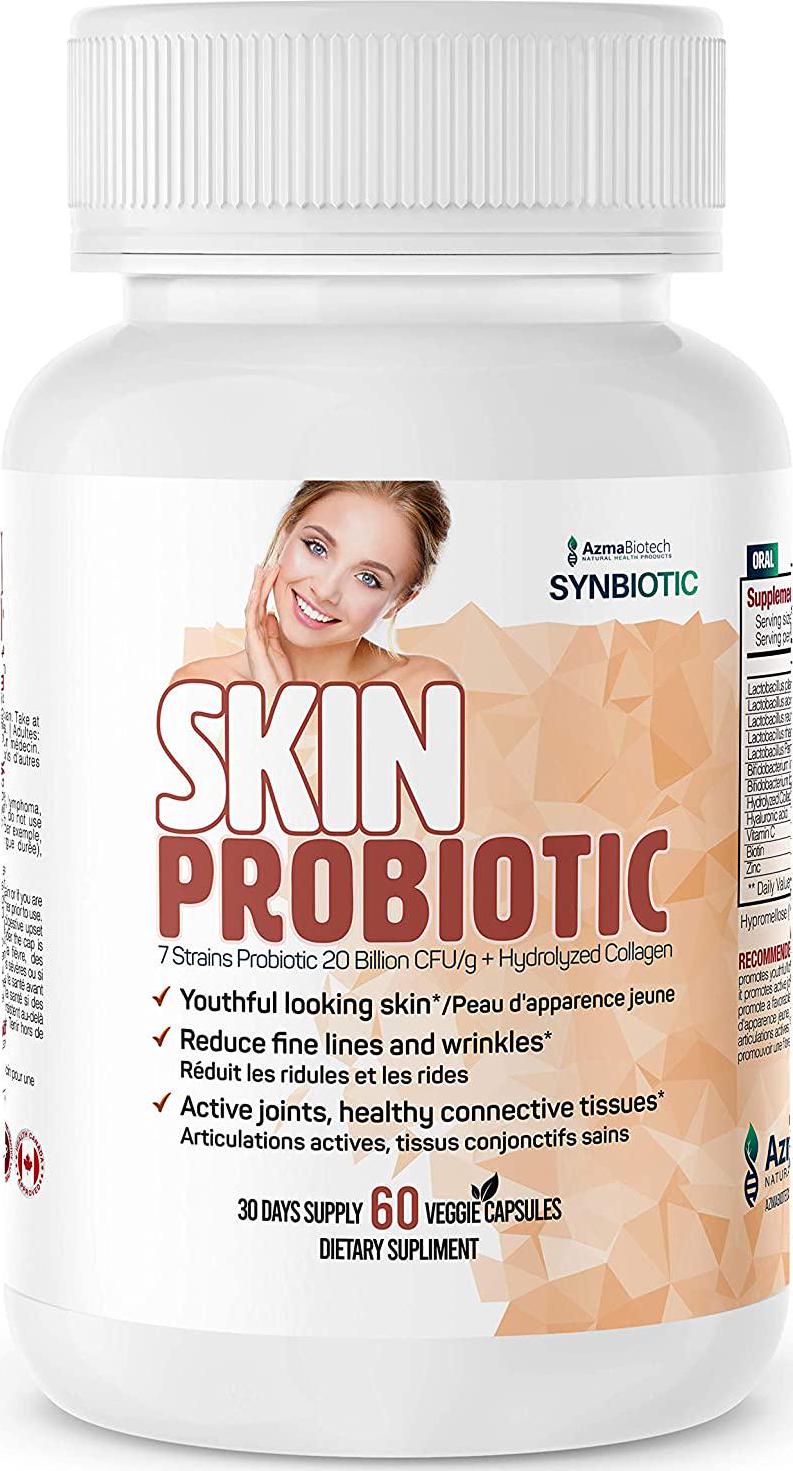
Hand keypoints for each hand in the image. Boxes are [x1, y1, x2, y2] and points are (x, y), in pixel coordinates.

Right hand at [244, 564, 292, 697]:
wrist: (278, 695)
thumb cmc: (278, 677)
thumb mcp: (279, 648)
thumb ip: (273, 631)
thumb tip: (271, 614)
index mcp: (261, 635)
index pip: (262, 606)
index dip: (266, 589)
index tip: (272, 572)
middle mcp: (254, 634)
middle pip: (255, 603)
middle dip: (260, 583)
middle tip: (266, 564)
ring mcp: (252, 638)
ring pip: (252, 606)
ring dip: (257, 587)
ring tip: (263, 569)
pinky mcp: (252, 643)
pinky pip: (251, 617)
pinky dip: (254, 602)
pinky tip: (258, 589)